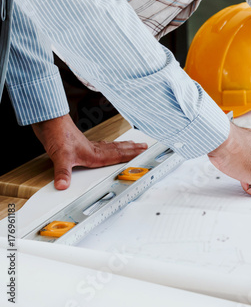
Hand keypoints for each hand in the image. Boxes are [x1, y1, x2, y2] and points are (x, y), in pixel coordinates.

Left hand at [32, 114, 147, 189]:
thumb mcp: (60, 157)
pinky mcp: (80, 143)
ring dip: (122, 146)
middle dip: (132, 149)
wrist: (48, 120)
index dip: (131, 155)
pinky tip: (105, 146)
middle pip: (118, 149)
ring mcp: (88, 145)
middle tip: (144, 147)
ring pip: (111, 146)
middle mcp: (94, 149)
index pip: (118, 155)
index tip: (144, 153)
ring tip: (132, 144)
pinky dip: (108, 146)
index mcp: (94, 154)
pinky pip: (101, 145)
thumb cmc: (56, 134)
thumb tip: (63, 186)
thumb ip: (63, 173)